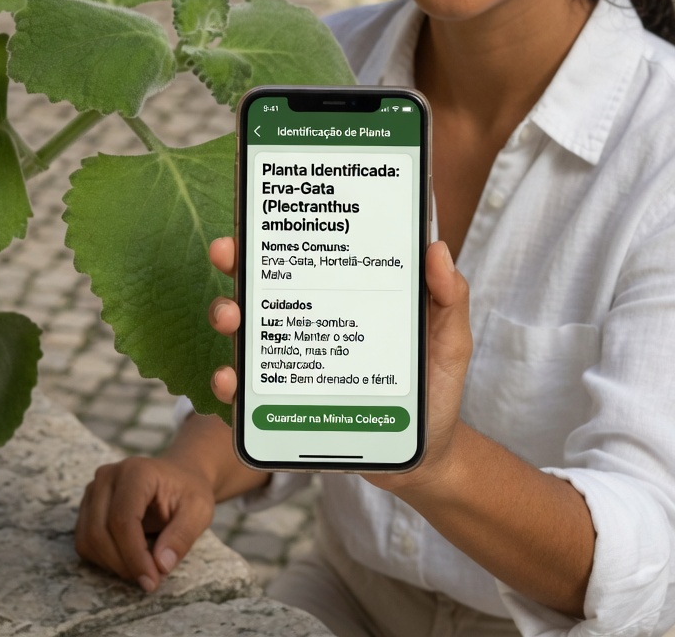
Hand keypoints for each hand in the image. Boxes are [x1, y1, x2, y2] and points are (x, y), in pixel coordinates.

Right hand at [74, 454, 215, 591]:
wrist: (179, 476)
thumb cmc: (189, 492)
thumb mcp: (199, 511)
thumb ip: (181, 536)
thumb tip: (160, 565)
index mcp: (136, 472)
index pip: (122, 519)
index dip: (134, 555)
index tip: (152, 581)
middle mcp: (108, 476)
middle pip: (100, 531)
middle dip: (123, 564)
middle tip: (151, 578)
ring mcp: (94, 489)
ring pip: (88, 539)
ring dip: (112, 564)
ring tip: (141, 567)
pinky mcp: (88, 505)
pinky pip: (84, 541)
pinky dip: (102, 558)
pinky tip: (127, 557)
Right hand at [206, 236, 472, 488]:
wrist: (427, 457)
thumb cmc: (435, 390)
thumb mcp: (449, 342)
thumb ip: (449, 298)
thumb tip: (437, 248)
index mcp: (342, 299)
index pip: (304, 258)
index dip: (277, 233)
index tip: (256, 216)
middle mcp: (309, 324)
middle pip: (261, 286)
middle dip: (234, 263)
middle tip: (226, 253)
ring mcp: (293, 364)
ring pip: (245, 333)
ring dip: (226, 316)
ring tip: (231, 317)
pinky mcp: (284, 407)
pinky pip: (247, 394)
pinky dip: (231, 384)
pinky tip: (231, 380)